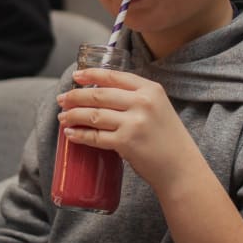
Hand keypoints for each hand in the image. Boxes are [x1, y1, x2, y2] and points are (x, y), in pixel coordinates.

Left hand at [57, 68, 206, 195]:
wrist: (181, 167)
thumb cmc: (168, 139)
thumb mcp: (158, 107)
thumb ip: (136, 97)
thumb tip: (102, 94)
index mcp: (151, 89)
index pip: (114, 76)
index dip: (91, 74)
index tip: (76, 75)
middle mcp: (143, 102)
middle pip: (99, 94)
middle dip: (76, 96)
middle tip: (62, 99)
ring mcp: (134, 122)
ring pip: (94, 114)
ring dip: (73, 115)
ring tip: (63, 117)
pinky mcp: (126, 142)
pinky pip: (95, 136)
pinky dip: (80, 135)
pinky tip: (71, 133)